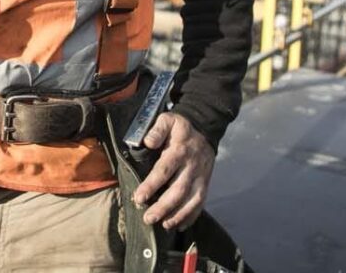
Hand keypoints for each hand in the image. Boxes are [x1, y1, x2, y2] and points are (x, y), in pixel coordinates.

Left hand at [131, 111, 215, 229]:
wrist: (205, 128)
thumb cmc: (180, 127)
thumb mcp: (168, 120)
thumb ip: (157, 129)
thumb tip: (147, 142)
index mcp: (179, 150)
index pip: (164, 171)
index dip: (151, 186)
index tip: (139, 198)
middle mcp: (191, 166)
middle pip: (178, 190)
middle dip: (163, 207)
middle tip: (148, 218)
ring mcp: (201, 176)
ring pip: (191, 200)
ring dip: (178, 215)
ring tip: (163, 225)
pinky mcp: (206, 183)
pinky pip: (200, 202)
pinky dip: (191, 215)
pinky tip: (180, 225)